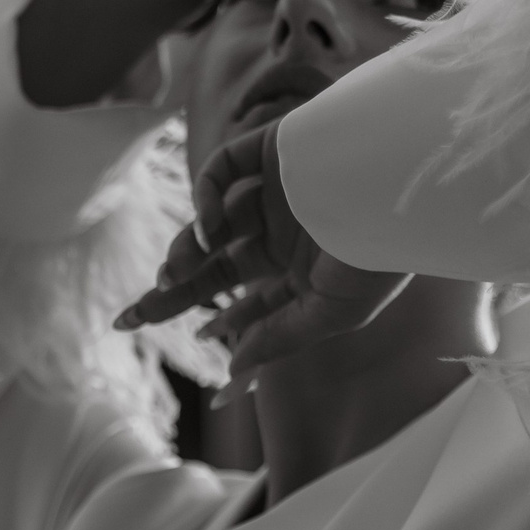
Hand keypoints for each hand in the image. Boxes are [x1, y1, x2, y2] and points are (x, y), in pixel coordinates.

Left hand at [115, 124, 411, 375]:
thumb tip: (231, 377)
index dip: (220, 319)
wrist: (400, 185)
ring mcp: (275, 192)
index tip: (195, 335)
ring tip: (172, 274)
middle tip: (129, 318)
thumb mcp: (330, 314)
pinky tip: (209, 227)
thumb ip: (278, 341)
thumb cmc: (377, 255)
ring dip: (184, 251)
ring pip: (210, 224)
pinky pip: (220, 173)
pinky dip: (204, 199)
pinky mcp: (267, 151)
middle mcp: (286, 233)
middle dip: (173, 292)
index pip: (250, 300)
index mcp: (304, 271)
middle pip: (216, 266)